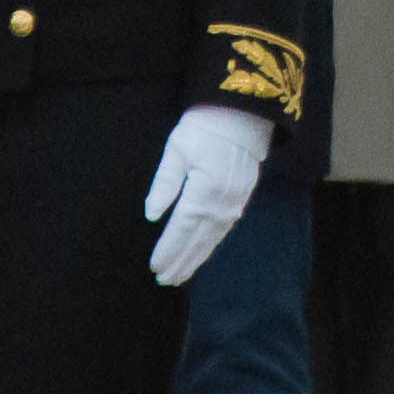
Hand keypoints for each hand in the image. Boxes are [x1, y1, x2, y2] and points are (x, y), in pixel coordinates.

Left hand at [141, 104, 274, 285]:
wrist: (241, 114)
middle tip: (164, 280)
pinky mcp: (241, 199)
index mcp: (202, 193)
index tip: (155, 267)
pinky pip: (224, 230)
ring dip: (196, 259)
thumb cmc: (204, 127)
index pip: (181, 230)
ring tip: (180, 276)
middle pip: (198, 242)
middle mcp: (221, 204)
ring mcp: (234, 204)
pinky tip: (203, 252)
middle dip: (180, 262)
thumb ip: (165, 183)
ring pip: (213, 240)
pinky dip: (211, 245)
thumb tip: (152, 215)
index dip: (168, 251)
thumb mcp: (177, 149)